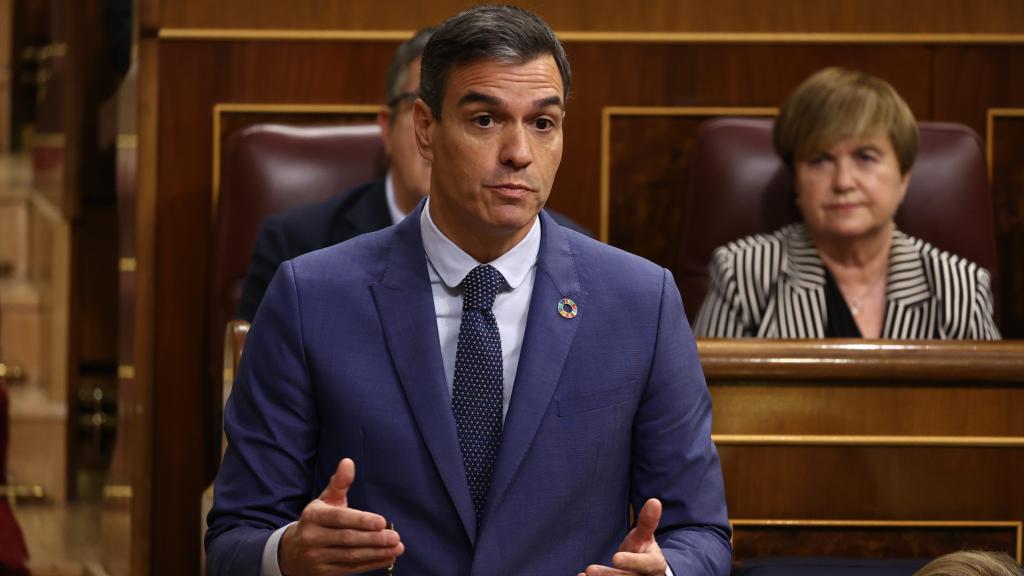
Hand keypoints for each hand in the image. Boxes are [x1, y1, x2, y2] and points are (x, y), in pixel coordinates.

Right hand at [279, 458, 403, 574]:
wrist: (292, 552)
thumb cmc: (317, 520)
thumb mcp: (324, 500)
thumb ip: (339, 483)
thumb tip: (348, 462)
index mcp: (313, 516)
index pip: (340, 518)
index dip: (362, 520)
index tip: (382, 522)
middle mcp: (312, 537)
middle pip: (347, 539)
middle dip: (374, 539)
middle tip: (395, 537)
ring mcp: (316, 557)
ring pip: (350, 556)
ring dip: (376, 553)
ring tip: (396, 548)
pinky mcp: (323, 573)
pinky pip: (351, 568)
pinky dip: (371, 564)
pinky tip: (387, 558)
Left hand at [579, 498, 667, 575]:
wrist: (646, 573)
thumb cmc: (642, 552)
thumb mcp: (644, 538)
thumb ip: (647, 522)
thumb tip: (654, 501)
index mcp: (653, 565)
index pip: (643, 564)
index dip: (630, 562)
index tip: (615, 558)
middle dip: (609, 575)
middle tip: (591, 569)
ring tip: (585, 574)